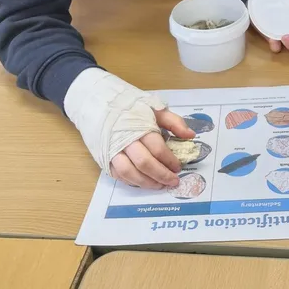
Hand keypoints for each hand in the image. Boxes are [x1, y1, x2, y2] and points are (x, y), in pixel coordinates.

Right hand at [64, 69, 196, 189]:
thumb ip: (174, 122)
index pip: (157, 149)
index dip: (170, 160)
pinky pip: (118, 175)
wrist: (97, 102)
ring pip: (130, 173)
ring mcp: (112, 151)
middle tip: (173, 181)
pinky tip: (143, 182)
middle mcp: (125, 141)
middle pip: (145, 163)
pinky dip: (132, 181)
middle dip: (161, 175)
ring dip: (147, 183)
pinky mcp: (104, 158)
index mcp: (140, 127)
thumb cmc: (130, 106)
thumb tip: (191, 135)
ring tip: (160, 186)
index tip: (179, 167)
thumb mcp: (154, 108)